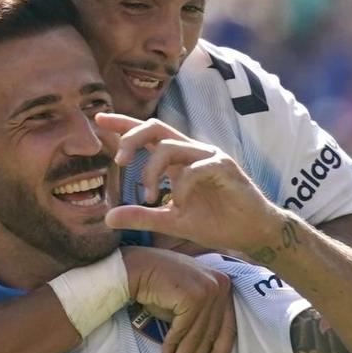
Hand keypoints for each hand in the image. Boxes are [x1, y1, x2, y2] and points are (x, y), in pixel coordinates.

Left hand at [97, 114, 286, 258]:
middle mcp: (192, 152)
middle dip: (132, 138)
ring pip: (170, 147)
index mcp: (178, 160)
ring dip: (153, 172)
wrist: (252, 233)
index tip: (99, 119)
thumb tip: (107, 218)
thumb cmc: (216, 222)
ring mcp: (209, 156)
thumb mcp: (172, 222)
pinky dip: (182, 186)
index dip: (123, 125)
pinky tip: (181, 204)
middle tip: (118, 162)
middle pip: (155, 127)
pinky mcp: (224, 166)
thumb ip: (142, 217)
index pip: (148, 135)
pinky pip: (195, 168)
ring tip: (151, 198)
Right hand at [124, 248, 237, 352]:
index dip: (220, 350)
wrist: (138, 267)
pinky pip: (183, 330)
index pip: (227, 325)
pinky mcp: (193, 297)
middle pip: (210, 332)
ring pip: (196, 334)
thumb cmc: (161, 285)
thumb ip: (200, 319)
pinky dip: (173, 346)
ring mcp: (208, 290)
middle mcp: (220, 286)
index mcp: (224, 285)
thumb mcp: (188, 302)